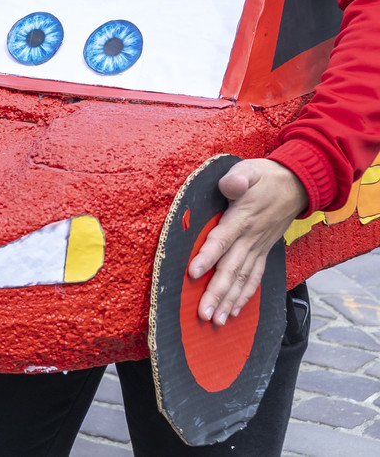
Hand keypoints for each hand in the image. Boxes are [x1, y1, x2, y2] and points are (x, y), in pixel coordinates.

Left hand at [187, 158, 307, 323]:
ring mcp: (258, 247)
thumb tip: (230, 185)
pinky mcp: (263, 252)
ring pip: (242, 279)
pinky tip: (233, 312)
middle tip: (203, 314)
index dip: (208, 256)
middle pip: (231, 268)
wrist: (298, 184)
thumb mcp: (249, 170)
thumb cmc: (265, 177)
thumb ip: (237, 179)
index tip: (193, 273)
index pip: (222, 240)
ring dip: (229, 301)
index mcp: (242, 218)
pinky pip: (254, 278)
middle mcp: (250, 238)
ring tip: (215, 321)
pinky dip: (244, 296)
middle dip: (217, 293)